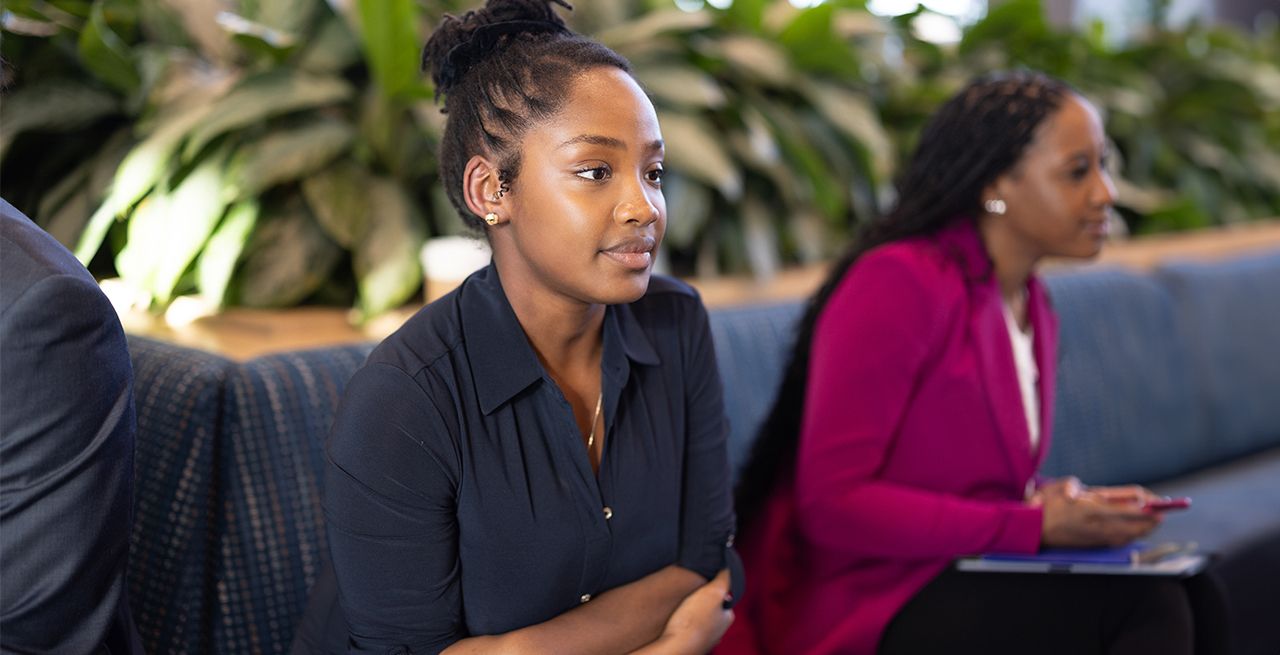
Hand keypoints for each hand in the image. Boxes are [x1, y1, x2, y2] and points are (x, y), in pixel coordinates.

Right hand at [647, 569, 733, 654]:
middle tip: (689, 593)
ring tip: (681, 607)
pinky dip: (684, 625)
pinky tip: (676, 621)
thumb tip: (727, 567)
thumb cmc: (692, 622)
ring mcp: (705, 640)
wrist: (674, 648)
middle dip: (702, 601)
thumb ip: (723, 579)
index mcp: (727, 618)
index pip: (724, 597)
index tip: (702, 583)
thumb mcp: (712, 592)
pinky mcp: (691, 645)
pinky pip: (689, 630)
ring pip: (700, 621)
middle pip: (712, 609)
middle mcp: (719, 631)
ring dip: (692, 614)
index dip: (713, 587)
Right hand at [1037, 479, 1162, 546]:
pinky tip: (1136, 532)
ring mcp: (1097, 537)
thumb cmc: (1047, 505)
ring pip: (1129, 536)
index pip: (1127, 509)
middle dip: (1151, 519)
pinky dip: (1132, 536)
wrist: (1034, 530)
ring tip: (1155, 522)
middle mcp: (1097, 525)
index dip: (1146, 507)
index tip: (1157, 502)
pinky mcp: (1095, 544)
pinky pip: (1120, 541)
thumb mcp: (1060, 487)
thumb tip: (1089, 492)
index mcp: (1091, 509)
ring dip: (1144, 529)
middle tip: (1163, 512)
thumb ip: (1076, 486)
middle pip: (1134, 525)